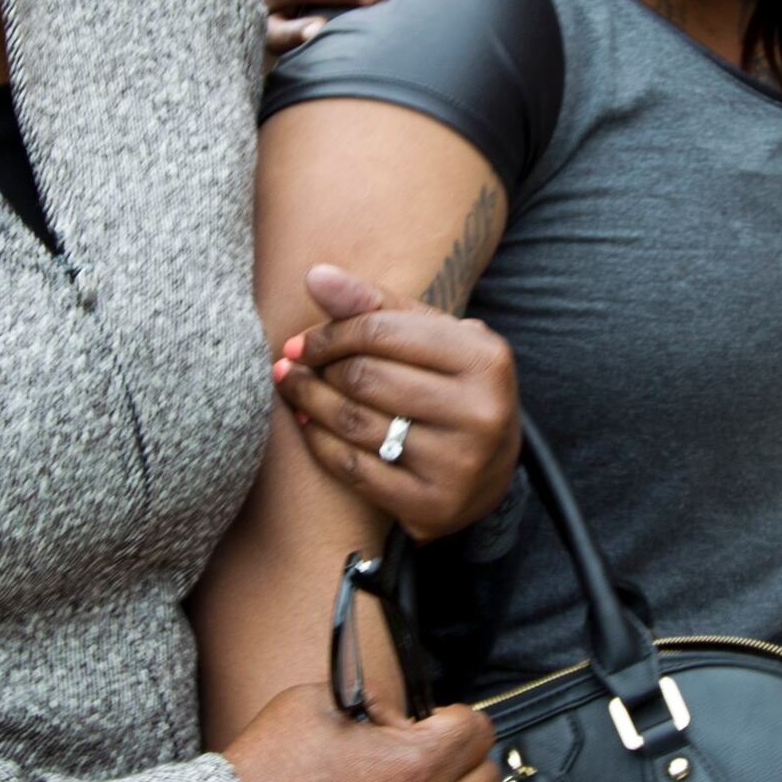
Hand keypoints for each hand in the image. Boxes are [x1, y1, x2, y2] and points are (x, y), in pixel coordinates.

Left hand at [277, 265, 520, 542]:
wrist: (491, 469)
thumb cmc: (451, 387)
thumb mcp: (431, 338)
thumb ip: (376, 304)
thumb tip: (314, 274)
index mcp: (484, 359)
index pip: (382, 332)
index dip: (330, 335)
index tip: (301, 343)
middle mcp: (480, 412)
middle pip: (365, 377)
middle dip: (318, 370)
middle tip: (291, 367)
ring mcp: (459, 464)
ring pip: (355, 423)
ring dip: (308, 403)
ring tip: (291, 389)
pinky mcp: (434, 507)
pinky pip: (355, 469)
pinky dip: (321, 444)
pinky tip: (308, 426)